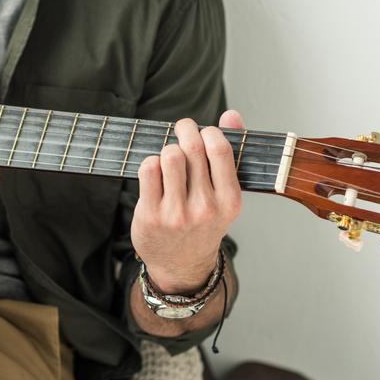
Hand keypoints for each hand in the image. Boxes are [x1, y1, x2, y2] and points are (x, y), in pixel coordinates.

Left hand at [132, 110, 244, 293]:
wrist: (181, 265)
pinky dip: (150, 163)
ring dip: (168, 149)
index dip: (208, 131)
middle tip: (182, 129)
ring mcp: (177, 213)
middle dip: (185, 130)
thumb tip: (231, 114)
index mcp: (230, 201)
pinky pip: (148, 168)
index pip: (220, 148)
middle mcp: (205, 208)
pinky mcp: (151, 214)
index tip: (202, 131)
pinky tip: (156, 172)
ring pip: (169, 156)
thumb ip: (228, 152)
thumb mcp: (224, 194)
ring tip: (170, 157)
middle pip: (192, 148)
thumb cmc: (204, 222)